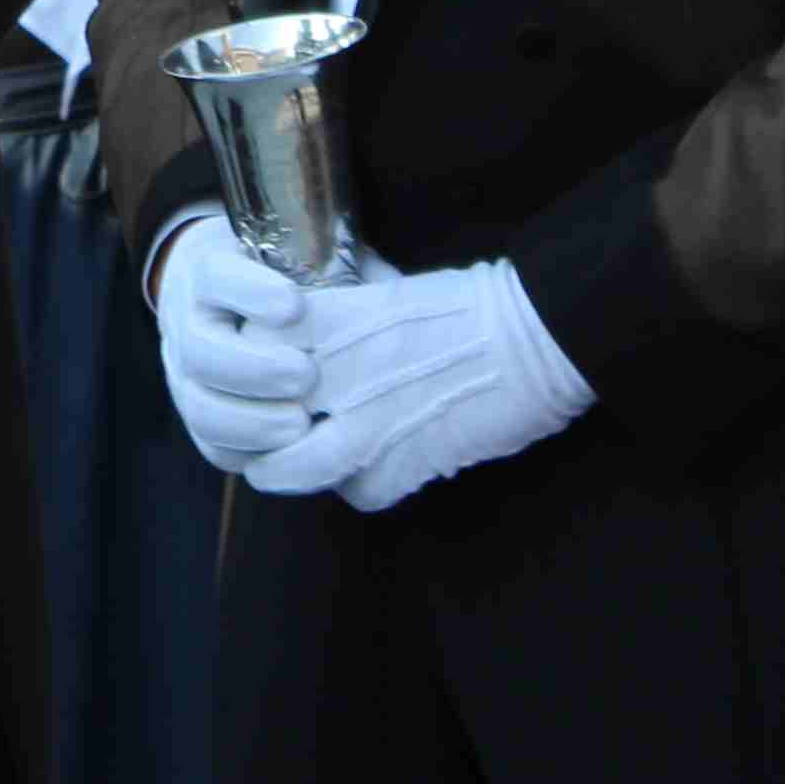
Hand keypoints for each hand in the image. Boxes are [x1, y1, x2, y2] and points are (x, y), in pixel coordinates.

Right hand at [152, 222, 324, 475]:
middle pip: (200, 351)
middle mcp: (188, 323)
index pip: (214, 275)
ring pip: (199, 407)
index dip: (249, 292)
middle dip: (254, 369)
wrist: (225, 296)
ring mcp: (183, 374)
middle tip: (307, 377)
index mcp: (210, 271)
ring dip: (251, 423)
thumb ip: (344, 275)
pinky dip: (250, 454)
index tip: (295, 306)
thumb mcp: (308, 257)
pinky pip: (212, 447)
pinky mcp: (197, 417)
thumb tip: (392, 303)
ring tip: (301, 426)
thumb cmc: (286, 276)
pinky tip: (289, 452)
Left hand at [240, 261, 591, 513]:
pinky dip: (362, 486)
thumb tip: (313, 326)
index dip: (250, 356)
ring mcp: (367, 427)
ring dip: (285, 469)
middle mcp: (339, 375)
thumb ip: (346, 315)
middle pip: (262, 410)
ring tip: (281, 467)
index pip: (254, 342)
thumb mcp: (393, 291)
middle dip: (256, 422)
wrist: (534, 339)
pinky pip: (359, 491)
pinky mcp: (401, 468)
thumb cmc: (472, 305)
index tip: (256, 360)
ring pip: (293, 466)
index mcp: (336, 321)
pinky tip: (371, 470)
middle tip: (261, 424)